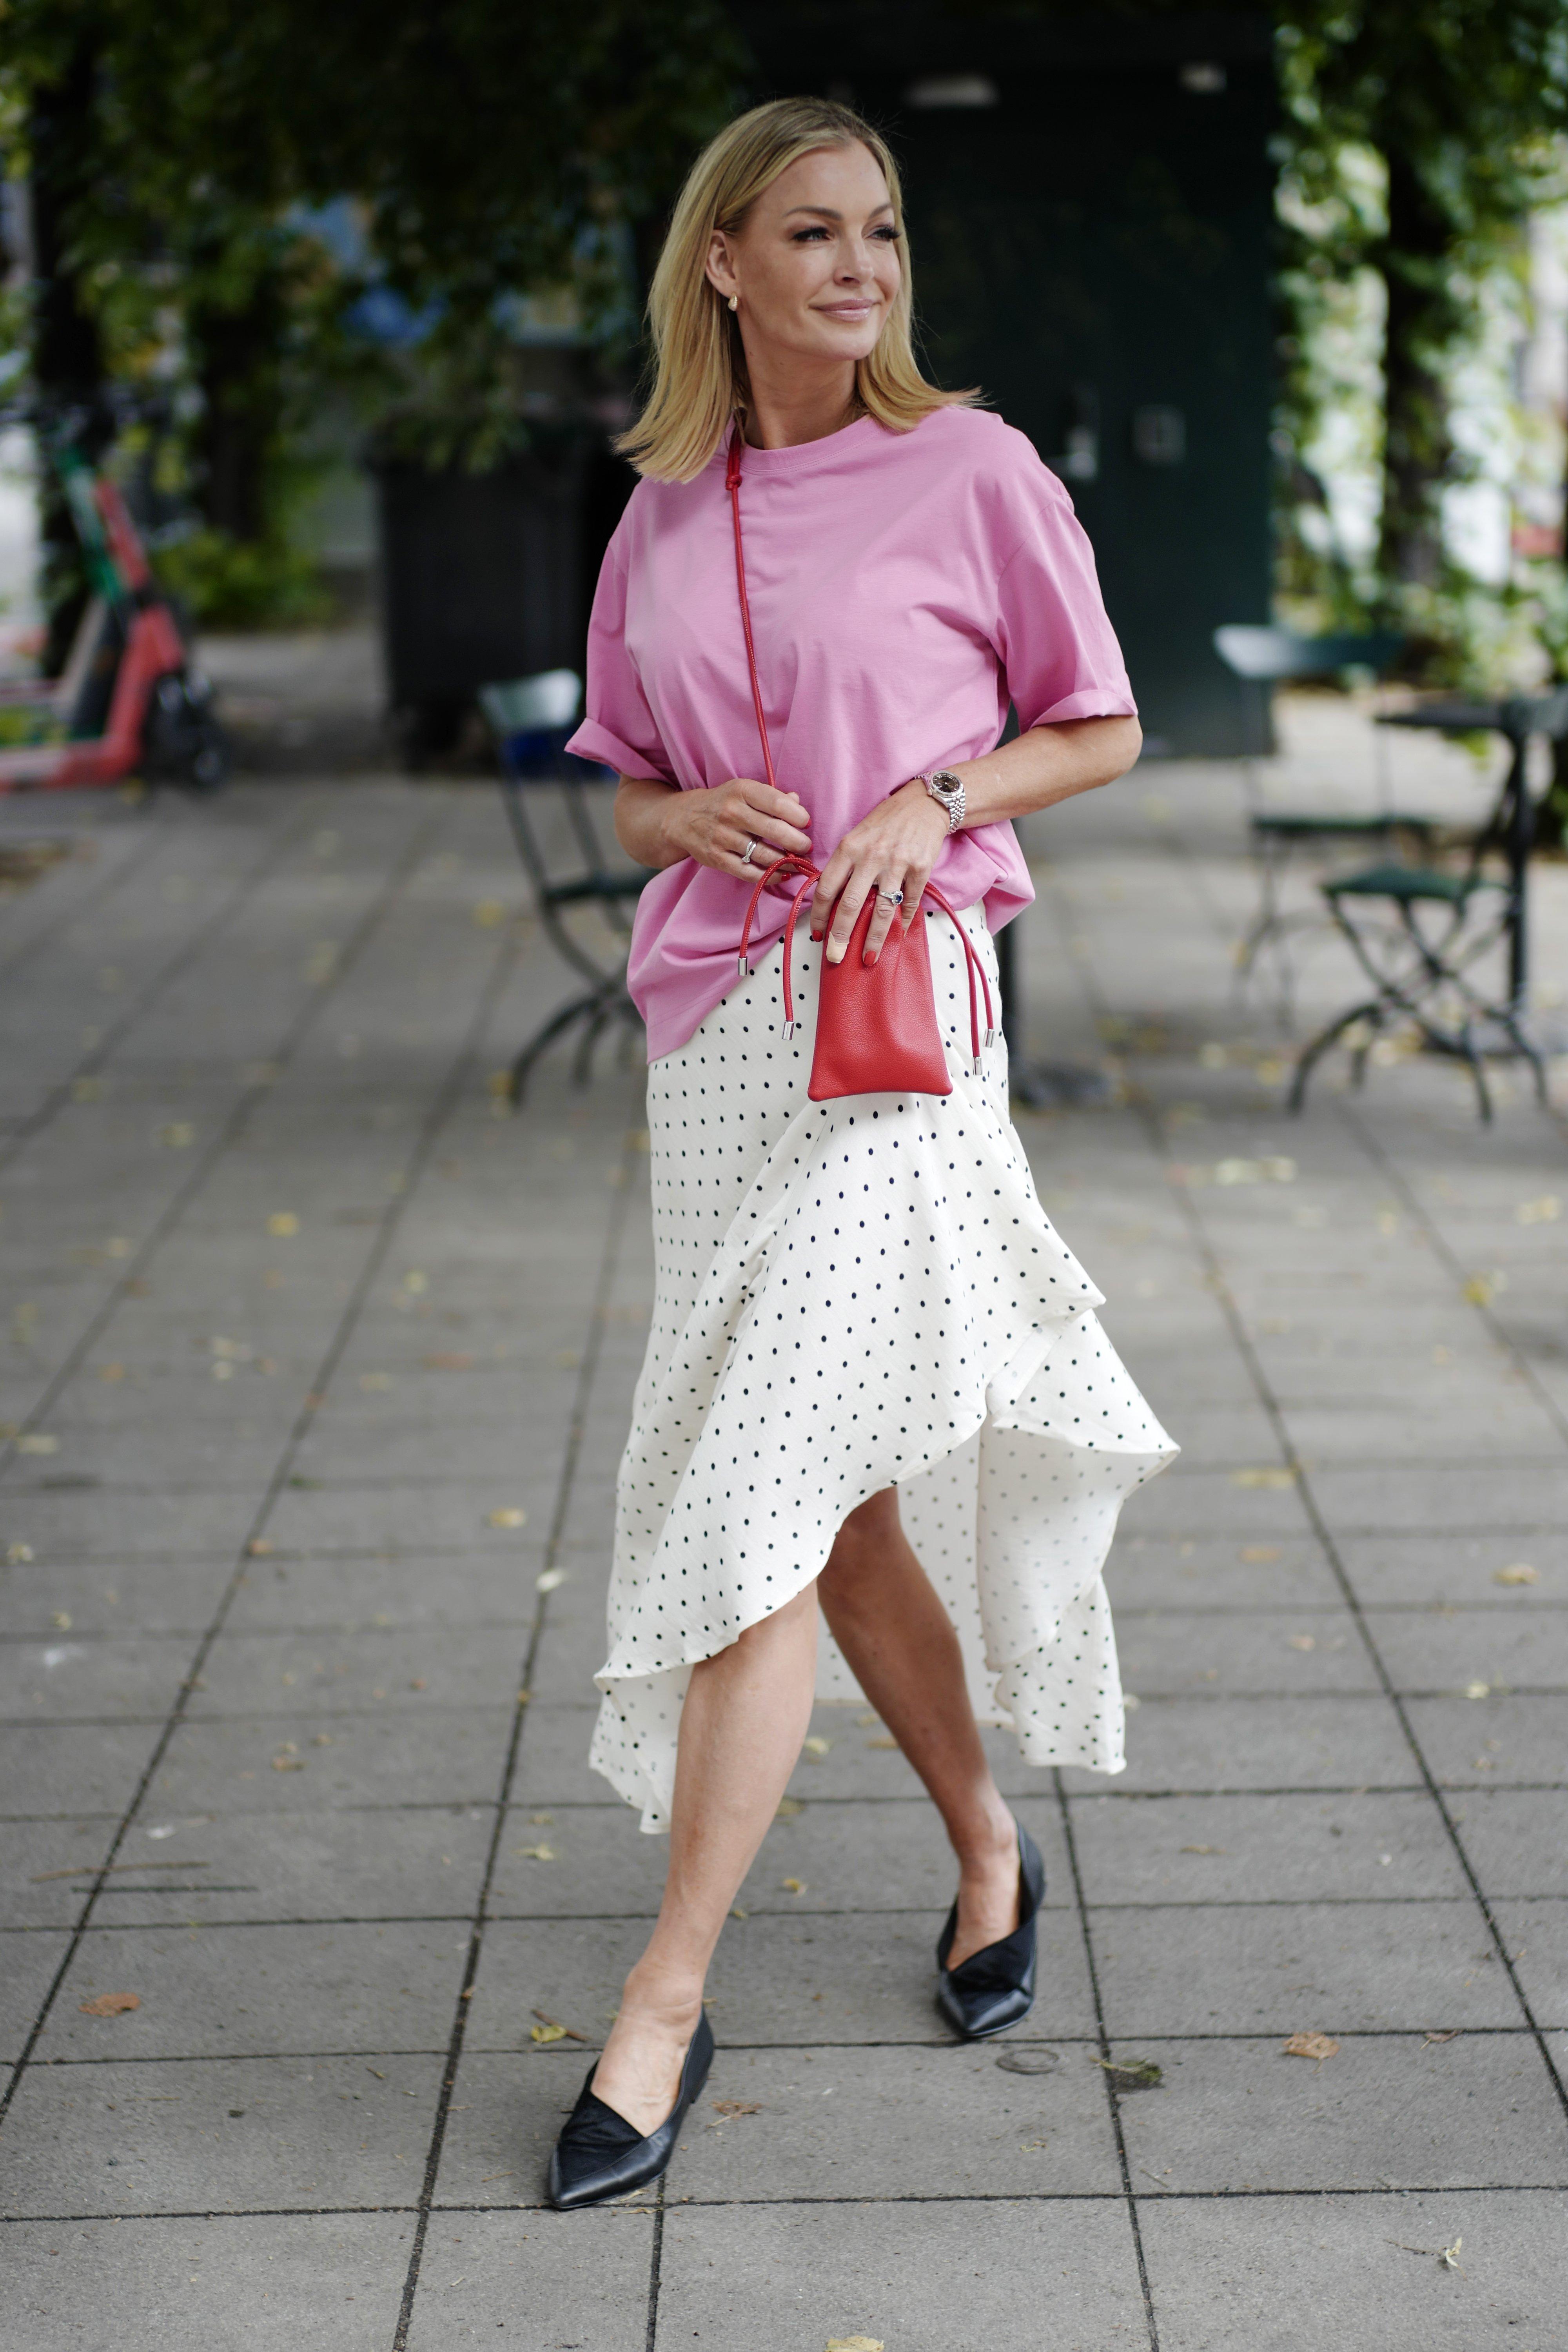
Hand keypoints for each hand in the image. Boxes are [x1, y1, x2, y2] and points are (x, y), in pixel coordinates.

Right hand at [661, 777, 811, 878]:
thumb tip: (797, 802)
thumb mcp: (744, 791)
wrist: (683, 818)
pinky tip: (783, 875)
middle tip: (807, 847)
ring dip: (788, 862)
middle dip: (798, 842)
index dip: (798, 816)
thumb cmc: (724, 803)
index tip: (806, 823)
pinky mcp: (717, 859)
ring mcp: (722, 837)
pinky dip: (771, 876)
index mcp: (741, 790)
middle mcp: (731, 812)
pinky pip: (750, 873)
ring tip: (799, 863)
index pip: (777, 803)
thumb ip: (772, 797)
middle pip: (774, 831)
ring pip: (764, 855)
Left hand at [810, 780, 950, 963]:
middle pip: (850, 904)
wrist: (924, 804)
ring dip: (874, 939)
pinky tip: (899, 934)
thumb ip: (844, 865)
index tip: (817, 934)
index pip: (826, 888)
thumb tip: (832, 901)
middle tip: (836, 957)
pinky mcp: (920, 869)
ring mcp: (897, 863)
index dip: (819, 915)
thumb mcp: (857, 836)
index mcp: (849, 848)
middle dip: (841, 936)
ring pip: (881, 910)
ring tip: (869, 958)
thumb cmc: (886, 822)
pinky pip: (910, 903)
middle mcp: (871, 856)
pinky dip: (904, 922)